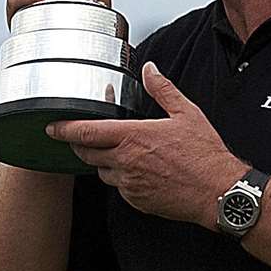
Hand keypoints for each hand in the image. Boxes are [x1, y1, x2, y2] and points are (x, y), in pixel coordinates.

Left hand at [47, 62, 246, 227]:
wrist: (218, 192)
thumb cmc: (204, 154)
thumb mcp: (186, 113)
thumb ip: (162, 90)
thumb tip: (150, 70)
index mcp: (133, 137)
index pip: (87, 132)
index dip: (64, 129)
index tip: (51, 126)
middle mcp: (126, 162)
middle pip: (87, 154)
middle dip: (81, 146)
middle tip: (81, 138)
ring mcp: (129, 185)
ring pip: (102, 172)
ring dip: (103, 162)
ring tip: (118, 153)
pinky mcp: (136, 201)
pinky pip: (119, 189)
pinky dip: (121, 179)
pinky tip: (137, 171)